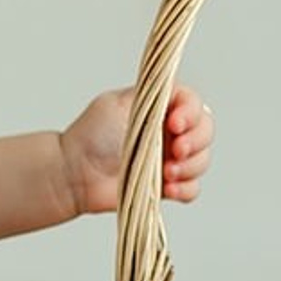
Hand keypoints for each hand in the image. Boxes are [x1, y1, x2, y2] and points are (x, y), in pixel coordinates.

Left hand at [61, 84, 213, 217]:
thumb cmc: (90, 135)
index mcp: (160, 108)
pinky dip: (186, 188)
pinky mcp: (167, 186)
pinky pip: (192, 189)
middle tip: (175, 149)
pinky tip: (169, 188)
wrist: (75, 173)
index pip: (193, 103)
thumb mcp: (117, 102)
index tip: (174, 123)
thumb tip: (173, 91)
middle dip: (196, 141)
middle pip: (205, 131)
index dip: (191, 113)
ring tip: (167, 173)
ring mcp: (170, 159)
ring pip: (202, 160)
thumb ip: (148, 94)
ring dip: (191, 167)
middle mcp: (170, 132)